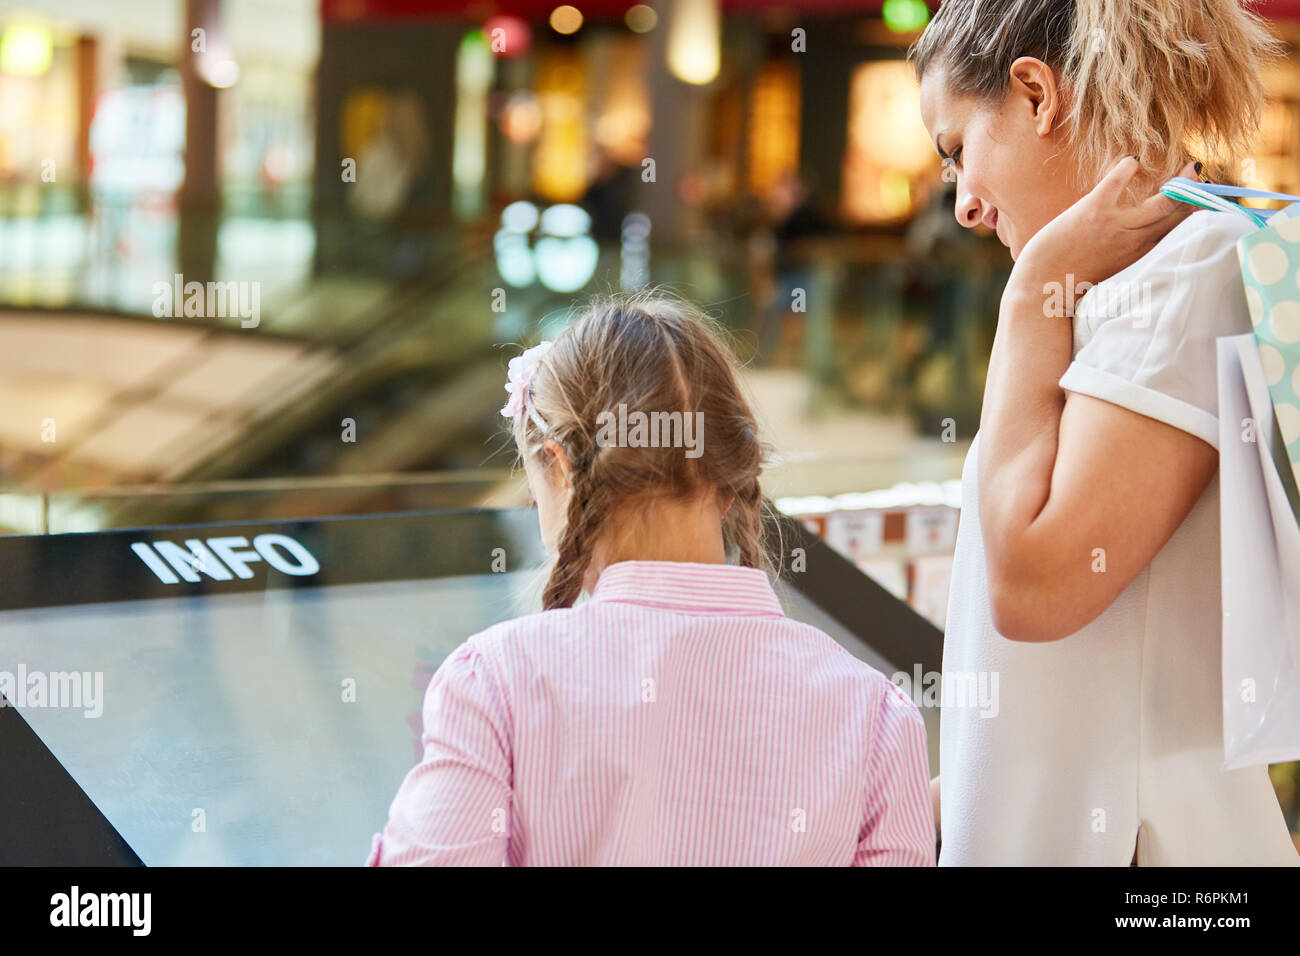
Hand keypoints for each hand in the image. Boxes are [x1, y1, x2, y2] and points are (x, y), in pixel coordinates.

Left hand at [1006, 157, 1197, 305]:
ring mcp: (1116, 226)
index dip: (1196, 216)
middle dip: (1198, 196)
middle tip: (1203, 177)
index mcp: (1141, 257)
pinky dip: (1127, 168)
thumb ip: (1130, 256)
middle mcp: (1136, 242)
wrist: (1040, 288)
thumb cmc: (1072, 281)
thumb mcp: (1111, 272)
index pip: (1179, 234)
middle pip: (1179, 215)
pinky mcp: (1093, 212)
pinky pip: (1117, 182)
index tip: (1206, 201)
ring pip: (1163, 201)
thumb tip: (1143, 243)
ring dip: (1180, 182)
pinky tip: (1134, 161)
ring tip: (1190, 168)